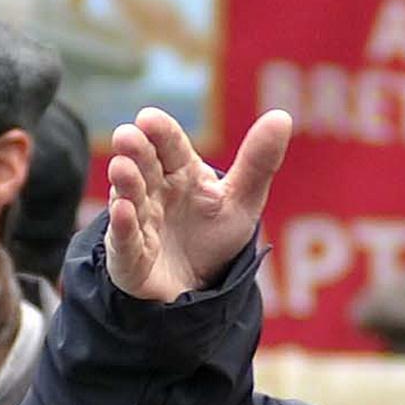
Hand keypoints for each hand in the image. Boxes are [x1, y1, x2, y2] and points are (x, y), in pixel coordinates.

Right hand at [104, 108, 292, 303]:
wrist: (200, 288)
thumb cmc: (214, 236)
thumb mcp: (242, 200)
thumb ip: (258, 162)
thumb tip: (282, 116)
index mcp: (181, 172)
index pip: (170, 145)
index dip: (160, 132)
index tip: (148, 118)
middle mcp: (155, 192)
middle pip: (144, 166)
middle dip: (134, 150)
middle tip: (127, 136)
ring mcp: (139, 222)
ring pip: (129, 198)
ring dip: (125, 183)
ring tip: (122, 168)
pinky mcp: (130, 257)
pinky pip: (125, 241)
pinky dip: (122, 227)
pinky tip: (123, 211)